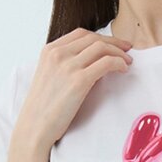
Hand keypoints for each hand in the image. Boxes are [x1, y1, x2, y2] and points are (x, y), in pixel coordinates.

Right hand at [15, 29, 134, 153]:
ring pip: (102, 48)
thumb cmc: (43, 108)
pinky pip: (107, 63)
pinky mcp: (79, 80)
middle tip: (127, 50)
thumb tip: (90, 61)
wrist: (34, 127)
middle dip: (114, 42)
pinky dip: (119, 63)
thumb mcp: (48, 76)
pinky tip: (123, 69)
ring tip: (127, 62)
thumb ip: (64, 64)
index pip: (81, 34)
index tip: (114, 44)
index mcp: (49, 51)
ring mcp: (68, 66)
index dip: (102, 37)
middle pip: (93, 38)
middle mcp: (58, 54)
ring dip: (119, 53)